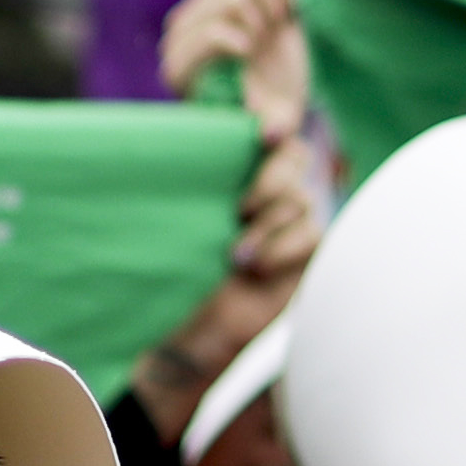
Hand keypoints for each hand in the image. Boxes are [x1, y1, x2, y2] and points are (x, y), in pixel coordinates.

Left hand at [129, 133, 323, 439]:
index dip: (270, 127)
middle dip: (270, 180)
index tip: (264, 133)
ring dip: (270, 225)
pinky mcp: (304, 254)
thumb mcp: (170, 229)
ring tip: (236, 258)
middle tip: (239, 209)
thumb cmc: (168, 281)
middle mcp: (261, 192)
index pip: (263, 133)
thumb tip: (152, 143)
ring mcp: (286, 222)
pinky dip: (285, 249)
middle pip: (292, 158)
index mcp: (229, 174)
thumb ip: (178, 187)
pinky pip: (312, 234)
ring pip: (300, 199)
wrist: (184, 338)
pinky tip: (256, 269)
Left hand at [159, 0, 307, 142]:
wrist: (280, 76)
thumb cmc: (273, 105)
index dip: (247, 42)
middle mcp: (178, 30)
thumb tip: (271, 134)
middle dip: (264, 20)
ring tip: (271, 24)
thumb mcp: (278, 122)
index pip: (215, 31)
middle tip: (268, 41)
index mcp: (177, 69)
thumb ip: (275, 130)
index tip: (255, 59)